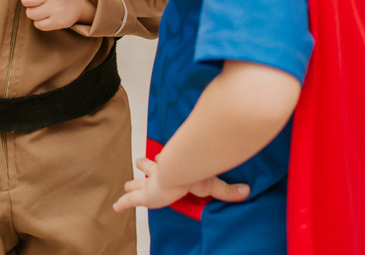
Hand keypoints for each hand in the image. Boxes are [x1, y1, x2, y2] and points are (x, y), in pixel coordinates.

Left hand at [10, 0, 94, 29]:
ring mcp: (57, 8)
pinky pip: (38, 25)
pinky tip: (47, 14)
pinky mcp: (59, 22)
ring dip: (33, 11)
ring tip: (43, 6)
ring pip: (30, 14)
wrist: (81, 0)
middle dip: (27, 0)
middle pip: (25, 0)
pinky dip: (40, 21)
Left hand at [113, 157, 249, 212]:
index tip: (161, 157)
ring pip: (139, 183)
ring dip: (133, 184)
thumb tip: (248, 192)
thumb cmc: (194, 174)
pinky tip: (116, 207)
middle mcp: (160, 171)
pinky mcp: (143, 195)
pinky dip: (124, 203)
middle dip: (146, 167)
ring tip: (126, 185)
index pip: (168, 162)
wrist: (179, 171)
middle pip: (150, 168)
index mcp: (175, 167)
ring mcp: (150, 183)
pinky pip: (131, 200)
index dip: (165, 160)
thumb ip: (229, 190)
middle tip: (140, 163)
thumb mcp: (213, 184)